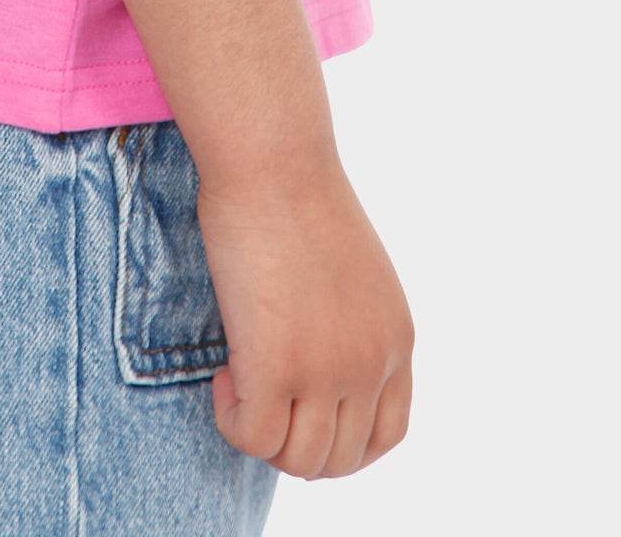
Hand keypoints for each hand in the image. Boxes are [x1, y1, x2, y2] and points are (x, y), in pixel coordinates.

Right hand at [195, 153, 415, 478]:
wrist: (273, 159)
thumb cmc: (296, 194)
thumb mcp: (352, 270)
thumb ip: (351, 323)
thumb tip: (316, 370)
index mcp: (396, 339)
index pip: (386, 435)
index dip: (341, 441)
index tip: (301, 413)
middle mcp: (372, 363)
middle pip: (340, 459)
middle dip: (294, 442)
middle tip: (259, 394)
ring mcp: (328, 371)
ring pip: (298, 461)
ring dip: (261, 434)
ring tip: (238, 376)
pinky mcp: (276, 367)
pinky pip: (253, 438)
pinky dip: (232, 420)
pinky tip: (223, 373)